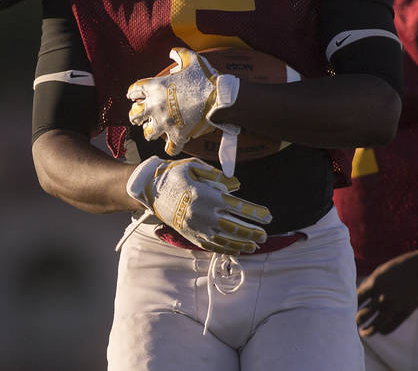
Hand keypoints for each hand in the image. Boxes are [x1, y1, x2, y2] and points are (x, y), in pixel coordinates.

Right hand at [126, 156, 270, 254]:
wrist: (150, 191)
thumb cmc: (175, 175)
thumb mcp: (195, 167)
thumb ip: (217, 176)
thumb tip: (236, 186)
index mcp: (206, 196)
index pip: (237, 207)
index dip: (254, 213)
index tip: (268, 216)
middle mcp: (203, 215)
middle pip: (233, 227)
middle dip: (252, 232)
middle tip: (265, 234)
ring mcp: (197, 228)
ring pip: (224, 240)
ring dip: (242, 243)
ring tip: (256, 245)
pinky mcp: (191, 235)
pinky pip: (211, 246)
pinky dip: (226, 249)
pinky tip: (237, 250)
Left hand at [127, 47, 231, 155]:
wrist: (220, 96)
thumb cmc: (205, 77)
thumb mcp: (192, 59)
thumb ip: (180, 54)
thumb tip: (172, 52)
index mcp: (155, 86)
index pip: (133, 91)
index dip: (133, 94)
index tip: (135, 97)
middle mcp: (155, 106)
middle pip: (134, 115)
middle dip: (137, 116)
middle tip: (142, 117)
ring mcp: (165, 122)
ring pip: (148, 134)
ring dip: (151, 132)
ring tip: (156, 131)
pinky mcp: (177, 135)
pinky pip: (170, 148)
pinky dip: (172, 148)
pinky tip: (174, 145)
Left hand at [355, 250, 417, 336]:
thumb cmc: (402, 265)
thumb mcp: (382, 271)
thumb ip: (370, 284)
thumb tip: (359, 297)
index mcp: (374, 283)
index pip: (355, 300)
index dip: (348, 306)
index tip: (346, 310)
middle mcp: (382, 296)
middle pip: (361, 315)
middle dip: (356, 321)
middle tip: (354, 323)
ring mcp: (394, 305)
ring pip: (375, 326)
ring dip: (367, 331)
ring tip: (363, 333)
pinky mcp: (405, 311)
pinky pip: (390, 327)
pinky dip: (383, 330)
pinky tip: (380, 330)